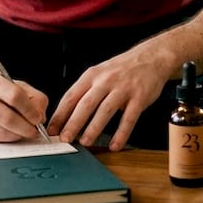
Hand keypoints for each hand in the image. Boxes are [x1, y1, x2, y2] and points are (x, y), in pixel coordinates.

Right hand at [0, 71, 49, 142]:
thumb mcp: (11, 84)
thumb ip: (32, 96)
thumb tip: (40, 117)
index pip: (14, 96)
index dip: (30, 110)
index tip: (38, 118)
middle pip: (8, 118)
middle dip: (26, 128)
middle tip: (34, 131)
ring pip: (1, 133)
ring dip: (17, 136)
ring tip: (22, 133)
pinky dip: (4, 140)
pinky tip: (8, 134)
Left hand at [48, 46, 172, 150]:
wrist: (151, 57)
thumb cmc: (122, 69)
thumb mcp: (99, 73)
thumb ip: (85, 92)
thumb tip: (66, 116)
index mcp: (92, 75)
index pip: (71, 96)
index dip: (60, 114)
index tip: (52, 129)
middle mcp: (106, 80)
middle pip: (86, 104)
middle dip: (73, 123)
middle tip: (65, 138)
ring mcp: (123, 88)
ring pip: (105, 110)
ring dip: (94, 128)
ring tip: (85, 142)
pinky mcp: (139, 97)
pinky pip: (129, 118)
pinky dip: (121, 133)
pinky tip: (115, 144)